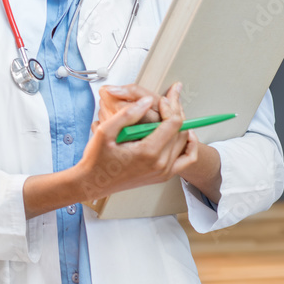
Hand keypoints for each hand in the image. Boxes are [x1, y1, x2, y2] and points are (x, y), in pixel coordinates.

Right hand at [77, 82, 197, 202]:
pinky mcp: (163, 176)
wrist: (94, 183)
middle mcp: (160, 164)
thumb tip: (147, 101)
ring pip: (184, 142)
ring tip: (171, 113)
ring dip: (181, 126)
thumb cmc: (97, 160)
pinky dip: (189, 146)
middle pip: (181, 131)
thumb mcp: (105, 132)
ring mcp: (164, 172)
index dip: (169, 107)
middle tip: (168, 101)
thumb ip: (127, 114)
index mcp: (148, 152)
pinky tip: (185, 136)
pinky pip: (186, 160)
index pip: (173, 123)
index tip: (160, 100)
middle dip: (176, 112)